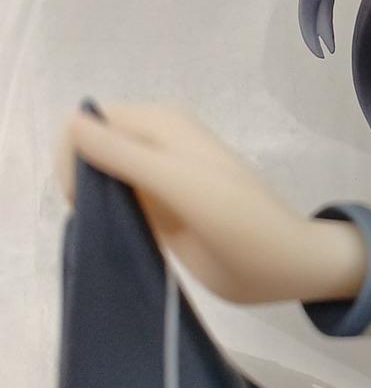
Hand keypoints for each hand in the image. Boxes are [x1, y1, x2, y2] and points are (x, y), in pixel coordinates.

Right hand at [55, 102, 365, 303]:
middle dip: (83, 181)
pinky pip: (116, 205)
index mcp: (163, 124)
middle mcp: (157, 145)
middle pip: (91, 150)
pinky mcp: (160, 211)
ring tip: (116, 231)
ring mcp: (158, 179)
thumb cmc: (239, 220)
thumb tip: (71, 121)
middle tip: (105, 219)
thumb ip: (125, 154)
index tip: (87, 197)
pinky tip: (121, 240)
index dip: (77, 156)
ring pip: (100, 180)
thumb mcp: (179, 183)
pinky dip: (108, 219)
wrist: (282, 266)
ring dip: (94, 204)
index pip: (91, 122)